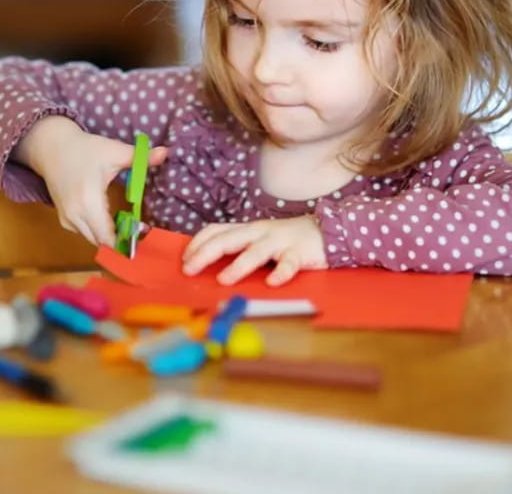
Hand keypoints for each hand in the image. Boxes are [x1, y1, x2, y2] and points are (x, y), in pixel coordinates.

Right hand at [14, 116, 166, 246]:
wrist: (51, 147)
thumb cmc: (85, 149)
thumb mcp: (114, 151)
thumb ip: (140, 157)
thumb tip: (166, 152)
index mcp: (88, 202)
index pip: (107, 237)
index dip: (126, 241)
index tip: (144, 234)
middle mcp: (75, 215)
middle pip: (101, 241)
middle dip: (121, 239)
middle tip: (140, 230)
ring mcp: (67, 219)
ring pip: (92, 239)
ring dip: (109, 236)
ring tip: (129, 224)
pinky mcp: (63, 218)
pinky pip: (84, 232)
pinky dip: (98, 230)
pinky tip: (111, 219)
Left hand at [182, 215, 328, 285]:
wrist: (327, 231)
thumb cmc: (287, 240)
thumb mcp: (259, 238)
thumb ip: (238, 246)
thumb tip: (206, 262)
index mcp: (247, 229)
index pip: (216, 230)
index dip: (198, 243)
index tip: (184, 259)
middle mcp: (260, 232)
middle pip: (229, 239)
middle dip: (206, 253)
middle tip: (189, 270)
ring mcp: (280, 241)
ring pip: (256, 251)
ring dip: (238, 265)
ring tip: (224, 279)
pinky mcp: (299, 253)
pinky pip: (289, 263)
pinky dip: (281, 272)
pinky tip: (273, 282)